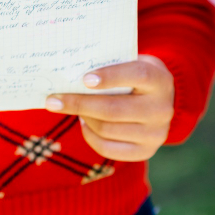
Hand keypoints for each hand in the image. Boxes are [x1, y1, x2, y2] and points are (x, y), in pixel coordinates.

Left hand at [44, 55, 174, 161]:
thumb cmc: (134, 76)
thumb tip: (68, 76)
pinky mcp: (146, 151)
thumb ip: (108, 65)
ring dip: (83, 117)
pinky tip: (83, 122)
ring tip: (70, 107)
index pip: (137, 75)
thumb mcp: (130, 63)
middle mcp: (162, 109)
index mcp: (159, 80)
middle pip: (113, 109)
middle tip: (52, 100)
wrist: (161, 98)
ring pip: (106, 129)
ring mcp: (156, 133)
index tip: (84, 79)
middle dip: (79, 104)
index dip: (110, 76)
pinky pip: (108, 148)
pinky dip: (89, 135)